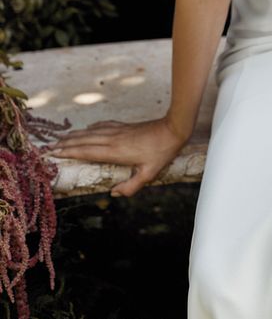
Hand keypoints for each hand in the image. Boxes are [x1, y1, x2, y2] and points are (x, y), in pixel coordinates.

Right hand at [42, 117, 188, 196]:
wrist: (173, 129)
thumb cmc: (161, 152)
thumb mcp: (149, 174)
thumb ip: (131, 186)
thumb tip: (113, 193)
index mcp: (115, 151)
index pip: (87, 152)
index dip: (70, 152)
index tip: (56, 153)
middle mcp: (112, 138)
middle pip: (84, 141)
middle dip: (66, 144)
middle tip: (51, 147)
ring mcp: (118, 130)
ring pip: (91, 132)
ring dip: (76, 135)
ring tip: (62, 138)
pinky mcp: (124, 126)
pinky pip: (103, 125)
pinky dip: (92, 127)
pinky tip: (88, 128)